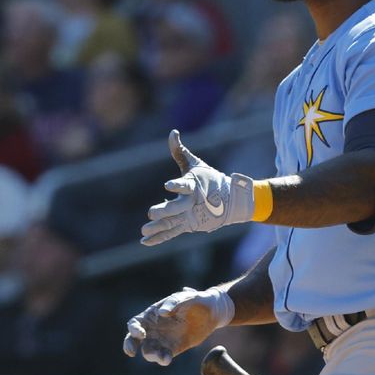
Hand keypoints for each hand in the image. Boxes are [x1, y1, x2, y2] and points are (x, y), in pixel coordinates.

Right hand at [123, 287, 234, 365]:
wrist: (212, 311)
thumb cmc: (195, 300)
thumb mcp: (185, 297)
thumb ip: (173, 302)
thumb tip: (162, 312)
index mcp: (151, 314)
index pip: (135, 323)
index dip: (133, 329)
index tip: (140, 333)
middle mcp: (153, 329)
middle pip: (134, 340)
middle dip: (130, 346)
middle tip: (132, 352)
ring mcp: (162, 340)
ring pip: (149, 351)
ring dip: (151, 355)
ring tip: (161, 356)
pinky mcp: (173, 348)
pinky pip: (164, 356)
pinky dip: (163, 359)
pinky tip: (167, 359)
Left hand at [141, 130, 254, 244]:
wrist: (231, 201)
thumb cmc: (210, 179)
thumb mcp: (196, 164)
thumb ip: (180, 151)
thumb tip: (173, 132)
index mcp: (194, 186)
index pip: (185, 186)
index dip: (177, 185)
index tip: (167, 185)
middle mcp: (192, 203)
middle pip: (178, 208)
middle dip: (165, 211)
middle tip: (151, 213)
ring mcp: (191, 216)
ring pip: (173, 223)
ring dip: (158, 228)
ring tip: (144, 232)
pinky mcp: (189, 225)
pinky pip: (172, 233)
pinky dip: (159, 237)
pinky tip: (145, 242)